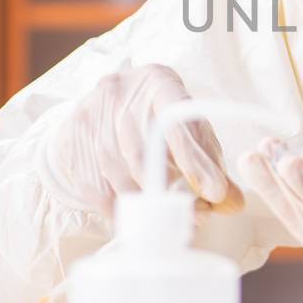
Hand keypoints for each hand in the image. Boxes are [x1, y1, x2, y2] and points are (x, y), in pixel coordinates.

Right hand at [38, 62, 243, 216]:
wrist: (109, 103)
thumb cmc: (159, 117)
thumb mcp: (191, 128)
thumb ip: (211, 162)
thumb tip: (232, 203)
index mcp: (158, 82)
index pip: (176, 122)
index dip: (195, 161)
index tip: (215, 193)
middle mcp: (119, 92)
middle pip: (141, 152)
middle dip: (170, 191)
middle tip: (197, 217)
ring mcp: (89, 114)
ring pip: (116, 171)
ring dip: (145, 203)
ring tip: (170, 220)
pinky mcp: (71, 138)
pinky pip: (94, 186)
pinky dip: (118, 210)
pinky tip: (137, 219)